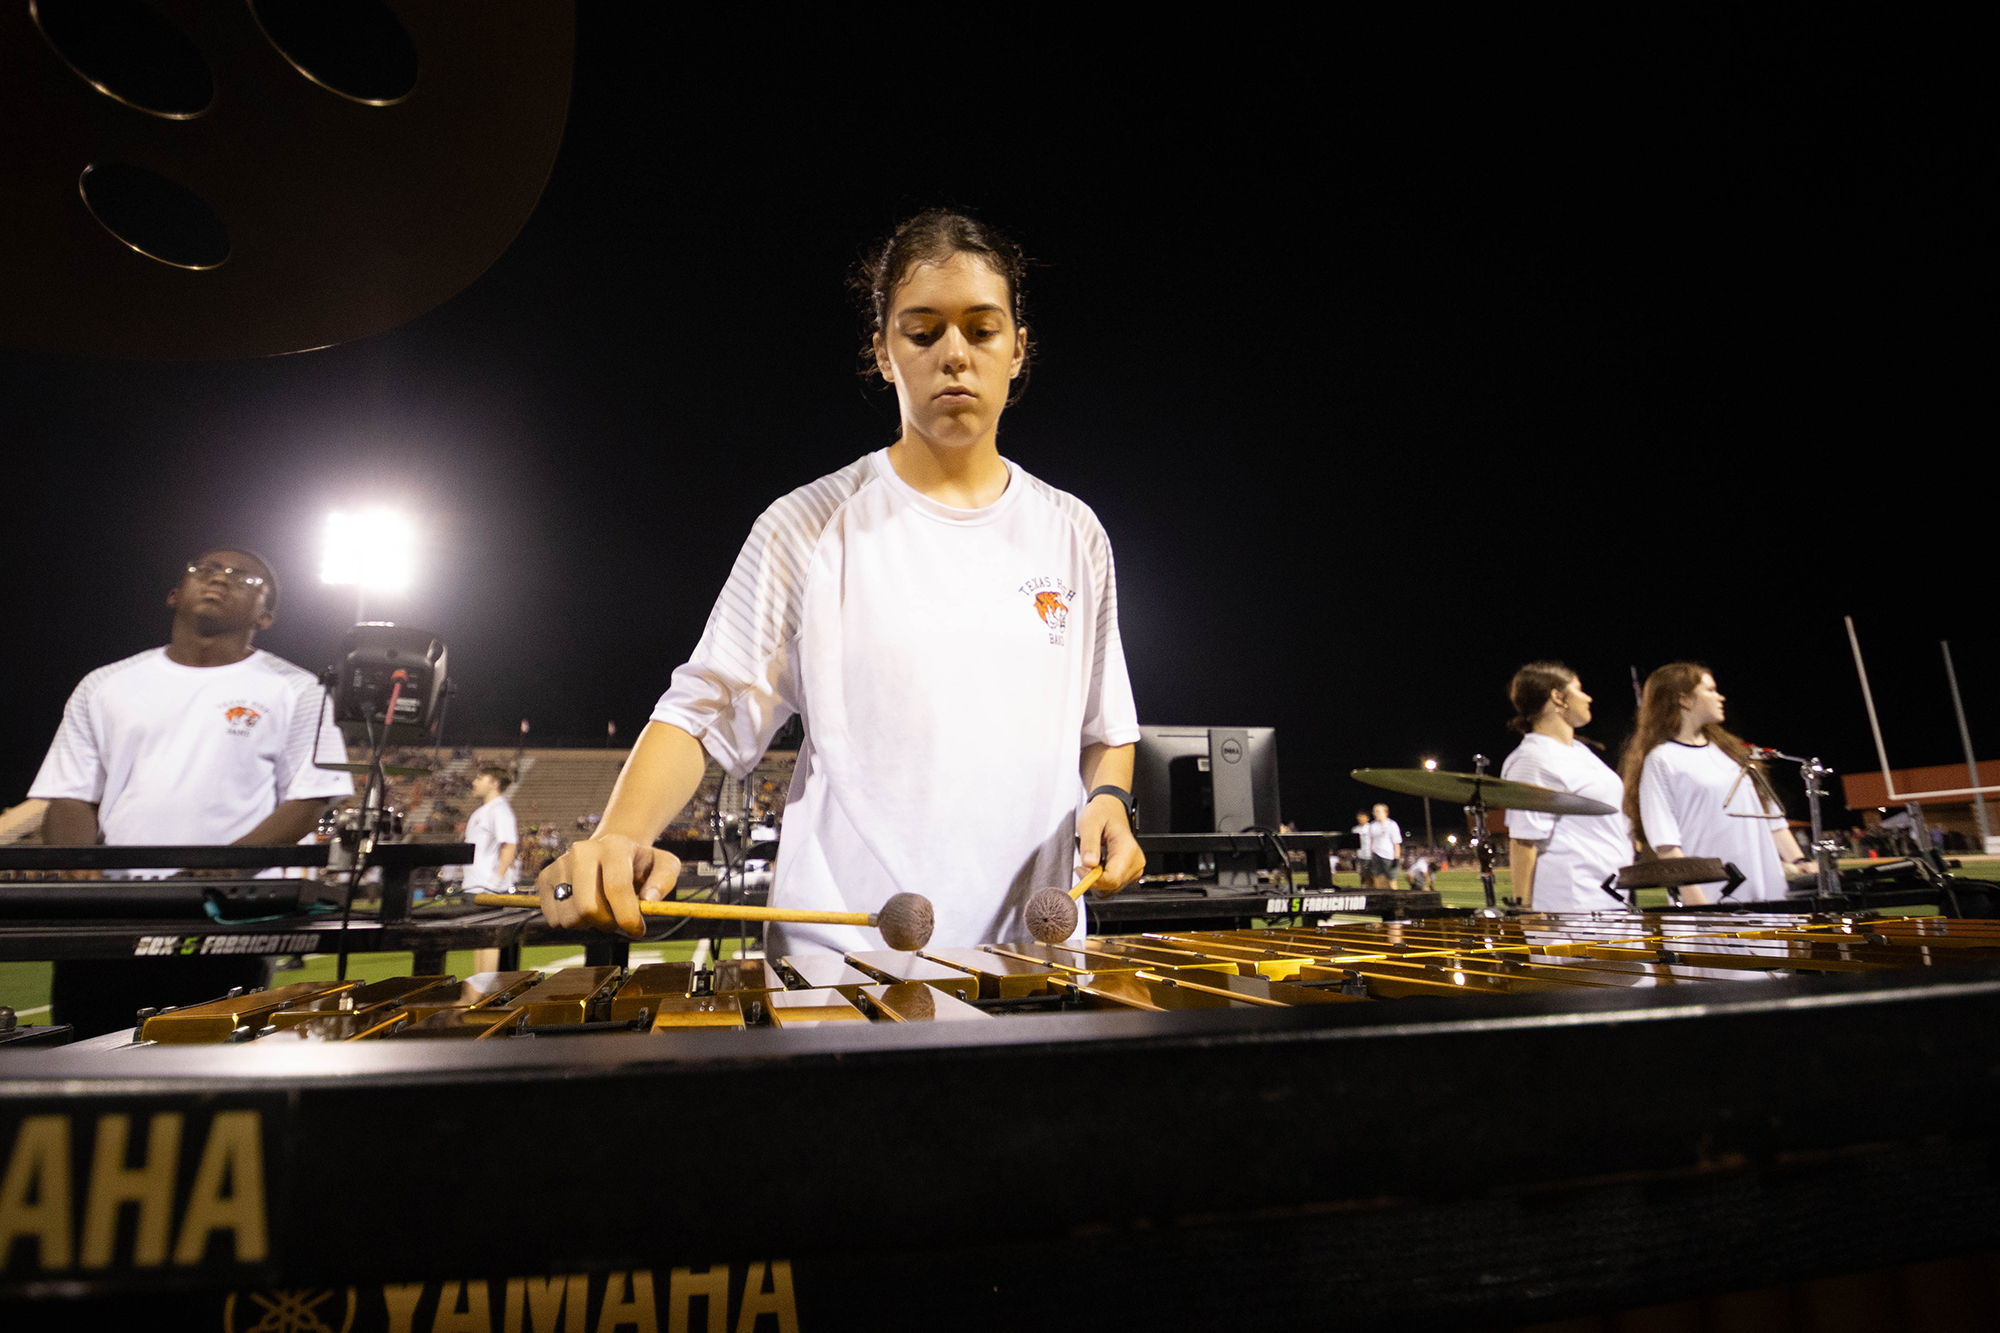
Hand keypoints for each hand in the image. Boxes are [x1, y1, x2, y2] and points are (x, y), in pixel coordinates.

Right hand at [536, 835, 680, 938]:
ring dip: (590, 925)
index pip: (616, 887)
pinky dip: (572, 922)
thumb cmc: (639, 863)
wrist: (610, 851)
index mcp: (614, 846)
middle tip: (618, 921)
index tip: (637, 930)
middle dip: (608, 924)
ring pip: (571, 918)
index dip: (628, 916)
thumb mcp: (664, 865)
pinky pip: (554, 919)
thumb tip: (649, 899)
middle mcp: (583, 851)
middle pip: (589, 908)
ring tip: (602, 910)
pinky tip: (584, 908)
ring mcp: (561, 864)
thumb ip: (665, 880)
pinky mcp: (545, 878)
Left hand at [1079, 795, 1144, 892]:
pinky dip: (1101, 880)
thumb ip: (1089, 843)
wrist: (1110, 810)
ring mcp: (1134, 870)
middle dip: (1092, 880)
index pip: (1111, 879)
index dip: (1091, 880)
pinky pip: (1112, 886)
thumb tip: (1089, 864)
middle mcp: (1135, 863)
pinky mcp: (1130, 874)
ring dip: (1096, 880)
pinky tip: (1099, 864)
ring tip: (1093, 859)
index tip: (1079, 867)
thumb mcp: (1090, 823)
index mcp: (1128, 850)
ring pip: (1110, 889)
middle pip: (1111, 887)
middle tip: (1084, 860)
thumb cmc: (1102, 814)